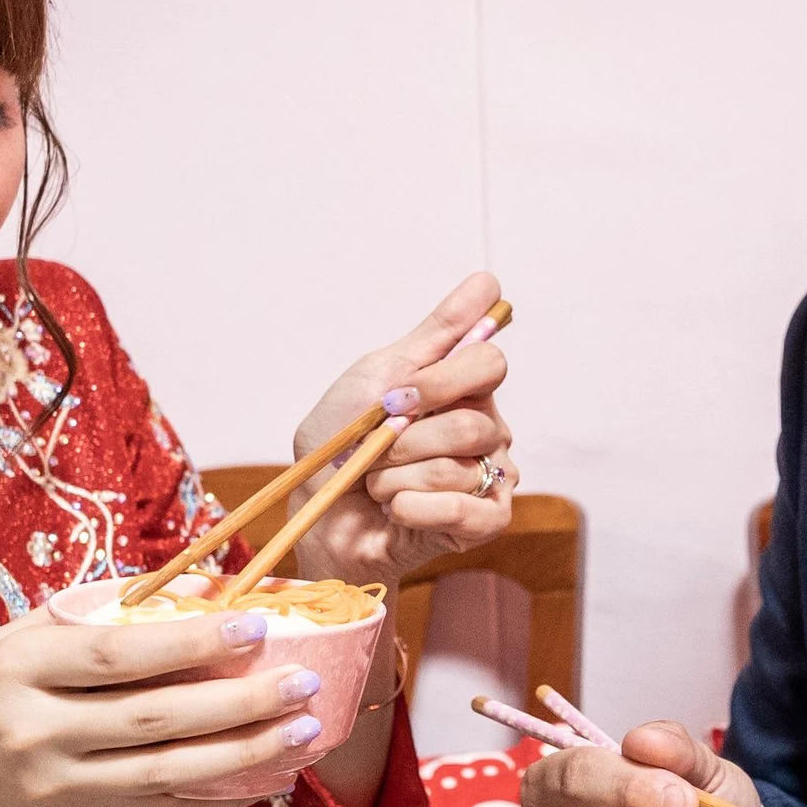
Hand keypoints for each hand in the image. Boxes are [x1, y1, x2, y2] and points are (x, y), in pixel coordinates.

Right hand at [0, 601, 325, 806]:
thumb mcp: (13, 637)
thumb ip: (94, 613)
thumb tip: (196, 589)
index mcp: (19, 670)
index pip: (116, 656)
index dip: (189, 644)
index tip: (255, 626)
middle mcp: (37, 732)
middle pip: (155, 719)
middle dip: (238, 703)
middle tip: (302, 683)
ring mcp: (60, 785)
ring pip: (169, 770)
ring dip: (246, 754)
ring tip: (306, 731)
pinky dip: (222, 794)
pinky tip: (271, 776)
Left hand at [290, 272, 517, 587]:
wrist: (317, 512)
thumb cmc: (342, 445)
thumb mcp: (379, 375)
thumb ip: (438, 332)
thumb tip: (487, 283)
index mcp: (465, 388)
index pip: (490, 361)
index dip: (439, 380)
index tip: (396, 396)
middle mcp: (487, 429)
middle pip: (473, 422)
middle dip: (406, 440)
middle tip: (377, 450)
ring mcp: (489, 476)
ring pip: (459, 466)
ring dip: (397, 477)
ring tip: (378, 485)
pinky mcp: (484, 522)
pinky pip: (463, 509)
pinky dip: (412, 508)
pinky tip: (393, 509)